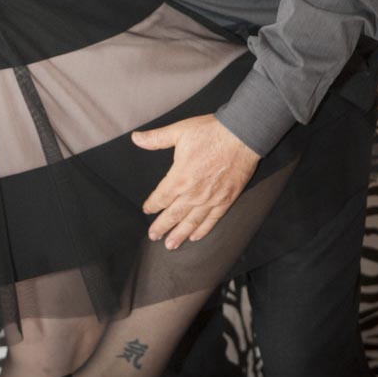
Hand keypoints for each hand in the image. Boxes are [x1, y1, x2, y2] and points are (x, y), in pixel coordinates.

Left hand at [133, 115, 259, 248]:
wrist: (242, 135)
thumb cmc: (210, 132)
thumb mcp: (179, 131)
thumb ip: (156, 138)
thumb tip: (135, 138)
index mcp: (179, 178)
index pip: (161, 197)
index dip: (152, 205)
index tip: (147, 210)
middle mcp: (194, 193)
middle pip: (173, 215)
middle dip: (162, 226)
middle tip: (153, 236)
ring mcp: (211, 199)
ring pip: (192, 222)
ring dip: (180, 234)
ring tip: (170, 245)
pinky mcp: (226, 200)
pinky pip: (212, 219)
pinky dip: (203, 230)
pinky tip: (195, 236)